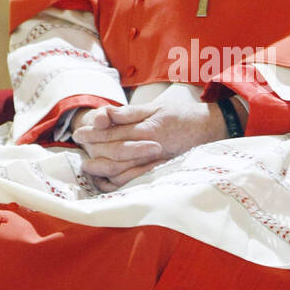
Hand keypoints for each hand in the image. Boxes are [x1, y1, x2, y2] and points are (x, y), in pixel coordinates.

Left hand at [72, 101, 227, 189]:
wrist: (210, 129)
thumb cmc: (182, 115)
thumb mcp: (156, 106)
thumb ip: (129, 112)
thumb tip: (105, 113)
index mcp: (149, 129)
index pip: (114, 133)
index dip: (94, 134)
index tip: (79, 133)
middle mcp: (151, 148)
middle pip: (115, 153)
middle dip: (93, 151)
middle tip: (79, 150)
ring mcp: (156, 163)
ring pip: (123, 171)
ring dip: (102, 170)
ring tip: (88, 167)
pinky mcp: (160, 172)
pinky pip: (135, 182)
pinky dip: (118, 183)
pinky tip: (107, 180)